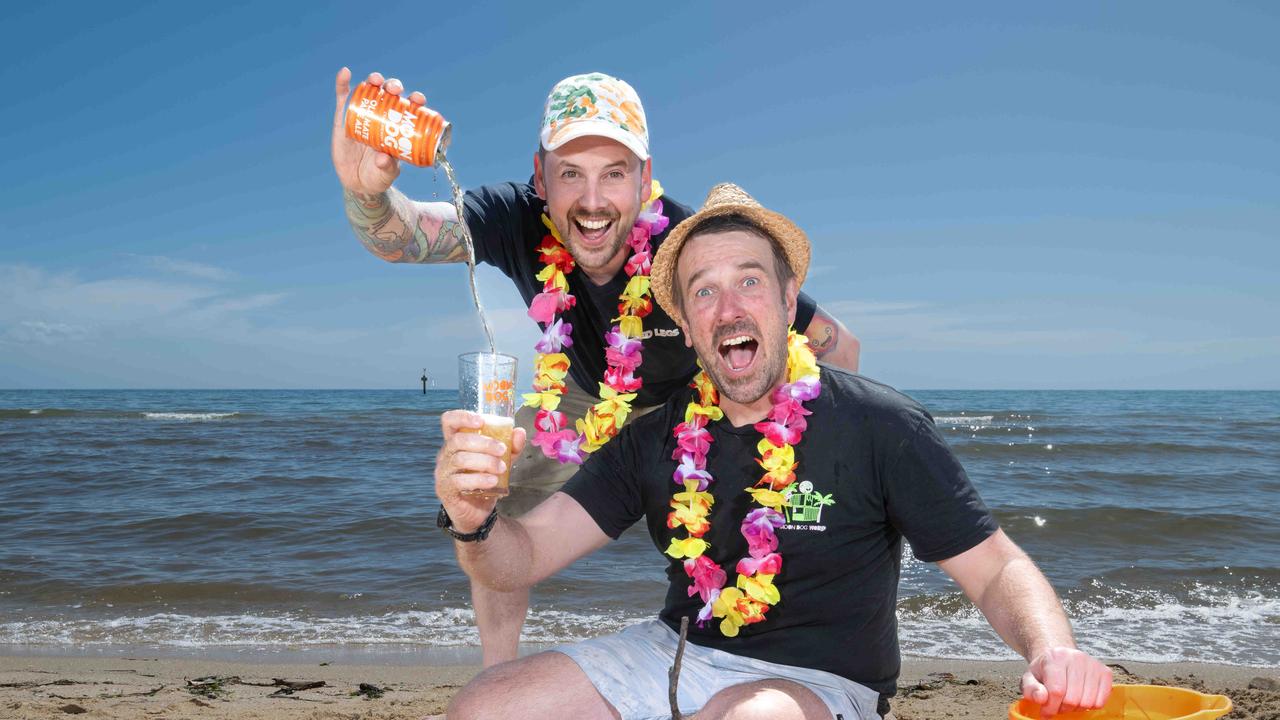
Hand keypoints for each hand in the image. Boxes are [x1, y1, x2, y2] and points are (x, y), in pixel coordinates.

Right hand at [331, 67, 427, 194]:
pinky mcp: (344, 117)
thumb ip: (386, 167)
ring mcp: (363, 115)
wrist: (356, 182)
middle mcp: (382, 116)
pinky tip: (345, 72)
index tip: (418, 100)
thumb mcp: (385, 174)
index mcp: (398, 127)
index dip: (415, 100)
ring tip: (375, 80)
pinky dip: (343, 83)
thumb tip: (383, 157)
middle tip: (395, 90)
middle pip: (390, 95)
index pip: (409, 108)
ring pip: (369, 91)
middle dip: (394, 86)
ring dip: (374, 81)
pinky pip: (343, 97)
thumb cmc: (378, 176)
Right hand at [434, 410, 525, 532]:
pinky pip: (459, 480)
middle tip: (502, 450)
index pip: (449, 421)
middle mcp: (446, 454)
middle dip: (483, 443)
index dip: (462, 417)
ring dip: (485, 462)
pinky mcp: (445, 489)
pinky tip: (493, 481)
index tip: (481, 421)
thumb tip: (519, 432)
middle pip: (458, 440)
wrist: (478, 512)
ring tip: (502, 468)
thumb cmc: (486, 480)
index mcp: (456, 441)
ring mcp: (443, 471)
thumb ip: (511, 447)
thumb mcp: (501, 461)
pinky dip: (479, 479)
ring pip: (460, 459)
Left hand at [1021, 646, 1112, 717]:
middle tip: (1057, 705)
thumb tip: (1041, 698)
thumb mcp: (1030, 677)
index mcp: (1056, 657)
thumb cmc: (1046, 669)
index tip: (1045, 712)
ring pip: (1087, 702)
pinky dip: (1090, 705)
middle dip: (1062, 708)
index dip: (1050, 707)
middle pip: (1073, 699)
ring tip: (1068, 700)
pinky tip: (1081, 697)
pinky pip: (1101, 701)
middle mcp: (1077, 658)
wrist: (1061, 657)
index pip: (1057, 690)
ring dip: (1076, 708)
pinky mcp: (1105, 672)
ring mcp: (1093, 664)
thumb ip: (1030, 689)